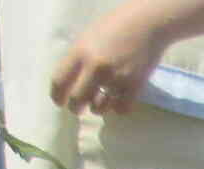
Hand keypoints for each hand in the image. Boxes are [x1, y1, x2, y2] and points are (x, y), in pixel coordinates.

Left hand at [51, 2, 172, 114]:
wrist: (146, 24)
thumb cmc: (115, 26)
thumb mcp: (87, 38)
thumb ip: (78, 58)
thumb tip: (72, 80)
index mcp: (79, 52)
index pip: (59, 81)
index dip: (57, 96)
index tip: (59, 102)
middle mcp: (95, 67)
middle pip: (77, 99)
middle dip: (75, 108)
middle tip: (77, 109)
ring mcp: (116, 78)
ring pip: (100, 107)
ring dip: (97, 108)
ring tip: (100, 103)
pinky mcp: (135, 86)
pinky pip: (121, 108)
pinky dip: (118, 108)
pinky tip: (118, 101)